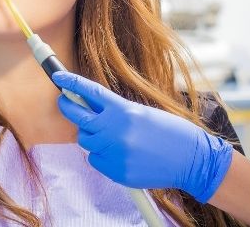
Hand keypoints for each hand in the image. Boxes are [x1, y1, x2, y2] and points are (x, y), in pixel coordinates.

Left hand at [53, 71, 232, 202]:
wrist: (191, 159)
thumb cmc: (170, 132)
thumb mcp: (141, 112)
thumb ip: (115, 111)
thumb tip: (90, 107)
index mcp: (123, 110)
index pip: (89, 92)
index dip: (71, 83)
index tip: (58, 77)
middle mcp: (115, 130)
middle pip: (78, 116)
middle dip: (67, 106)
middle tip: (64, 101)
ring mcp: (114, 152)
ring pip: (85, 140)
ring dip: (91, 136)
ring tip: (110, 135)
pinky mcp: (116, 172)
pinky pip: (96, 161)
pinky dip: (102, 156)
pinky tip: (120, 154)